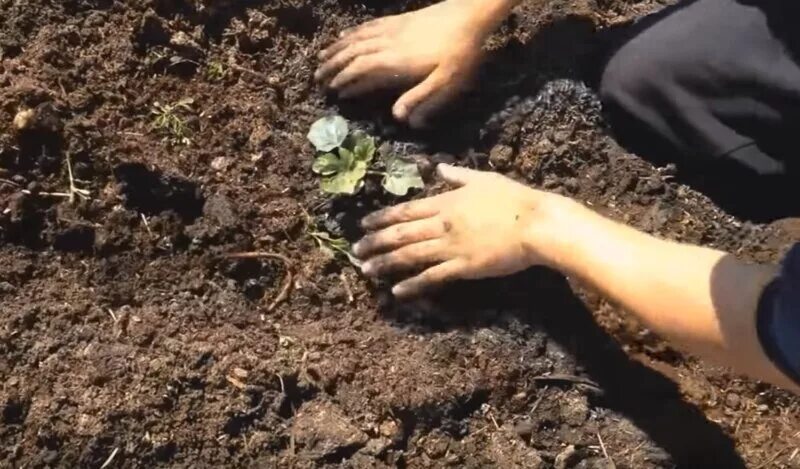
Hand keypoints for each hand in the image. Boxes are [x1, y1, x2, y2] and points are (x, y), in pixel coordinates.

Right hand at [314, 0, 487, 127]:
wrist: (471, 14)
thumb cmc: (461, 53)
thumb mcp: (446, 82)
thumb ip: (421, 98)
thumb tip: (398, 117)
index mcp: (397, 60)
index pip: (362, 69)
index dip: (345, 80)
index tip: (333, 90)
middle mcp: (388, 43)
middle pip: (353, 52)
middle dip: (334, 65)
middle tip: (317, 75)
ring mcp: (392, 29)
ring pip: (357, 37)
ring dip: (337, 48)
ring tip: (322, 56)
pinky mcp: (398, 20)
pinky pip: (368, 26)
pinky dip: (352, 32)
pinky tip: (345, 34)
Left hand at [354, 164, 567, 297]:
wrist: (535, 224)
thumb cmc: (513, 199)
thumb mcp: (483, 179)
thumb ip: (457, 175)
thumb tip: (438, 168)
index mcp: (446, 202)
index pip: (405, 210)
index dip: (382, 218)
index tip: (364, 224)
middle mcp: (442, 224)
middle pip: (400, 234)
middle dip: (375, 242)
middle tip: (355, 250)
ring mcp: (451, 246)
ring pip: (409, 255)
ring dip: (385, 262)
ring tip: (366, 269)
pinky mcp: (463, 266)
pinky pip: (432, 276)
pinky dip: (412, 284)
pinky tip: (396, 291)